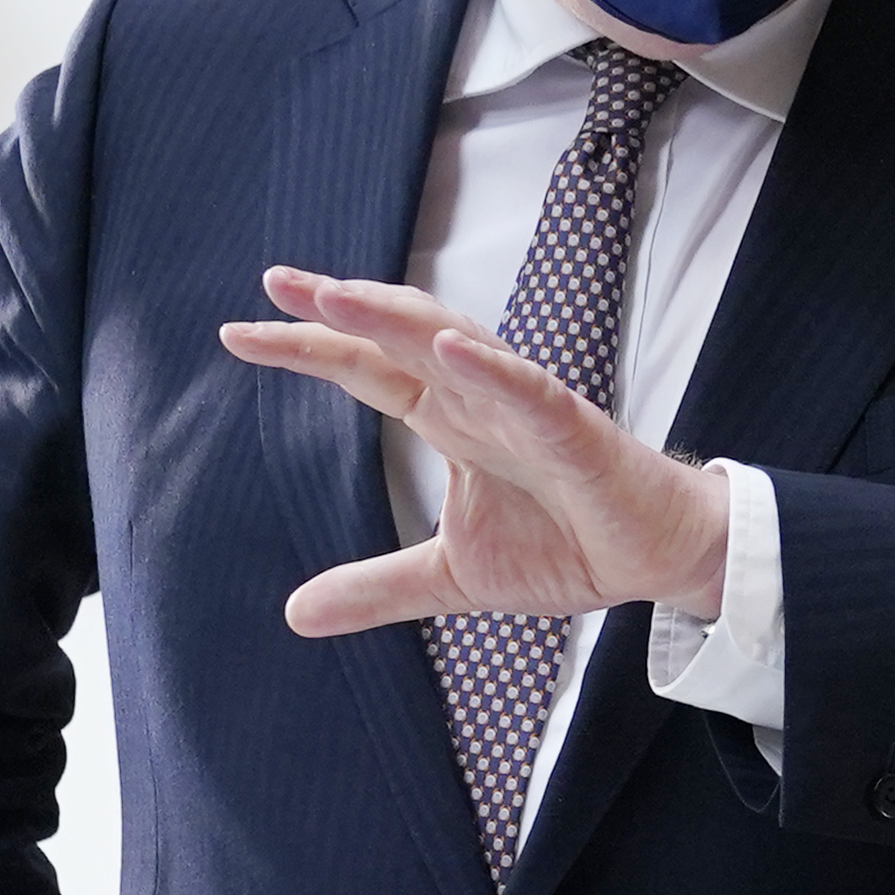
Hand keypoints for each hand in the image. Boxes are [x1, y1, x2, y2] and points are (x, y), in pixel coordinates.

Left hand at [222, 267, 730, 632]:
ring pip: (456, 346)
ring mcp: (527, 409)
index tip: (237, 333)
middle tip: (275, 282)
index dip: (307, 349)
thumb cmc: (567, 546)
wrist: (657, 560)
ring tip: (338, 294)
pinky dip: (491, 368)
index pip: (366, 371)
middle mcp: (480, 400)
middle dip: (339, 309)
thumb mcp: (451, 576)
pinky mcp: (577, 432)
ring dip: (396, 319)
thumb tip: (294, 613)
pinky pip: (530, 392)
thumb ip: (377, 586)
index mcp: (450, 421)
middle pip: (397, 339)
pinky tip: (448, 350)